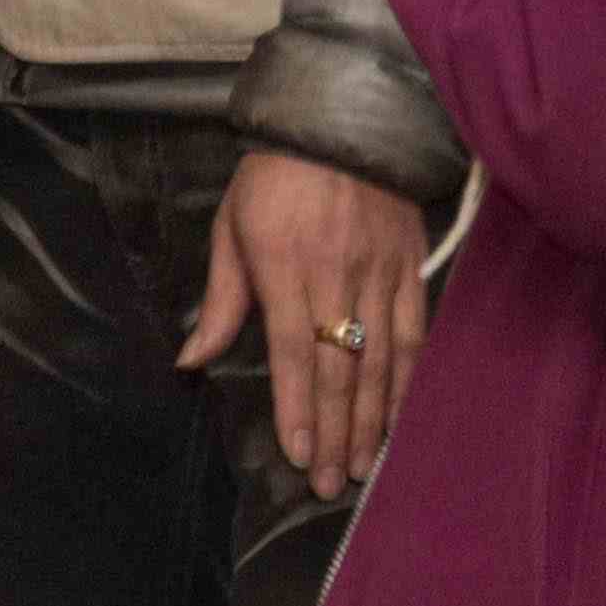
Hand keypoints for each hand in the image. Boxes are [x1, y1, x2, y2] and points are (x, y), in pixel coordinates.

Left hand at [186, 146, 433, 497]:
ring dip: (371, 420)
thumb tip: (191, 360)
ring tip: (362, 467)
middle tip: (329, 482)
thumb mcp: (230, 228)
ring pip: (379, 360)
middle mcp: (335, 274)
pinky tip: (400, 418)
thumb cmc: (273, 179)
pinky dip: (408, 382)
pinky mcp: (409, 268)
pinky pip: (413, 335)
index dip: (297, 406)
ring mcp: (378, 273)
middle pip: (338, 368)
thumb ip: (220, 301)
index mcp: (284, 265)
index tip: (298, 452)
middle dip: (334, 431)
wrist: (341, 123)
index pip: (292, 351)